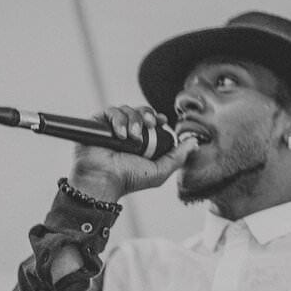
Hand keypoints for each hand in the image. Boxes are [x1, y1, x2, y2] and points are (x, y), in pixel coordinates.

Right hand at [69, 105, 197, 200]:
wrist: (104, 180)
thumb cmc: (129, 180)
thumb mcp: (160, 171)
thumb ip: (178, 157)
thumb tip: (194, 143)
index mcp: (141, 141)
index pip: (150, 120)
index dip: (156, 116)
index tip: (161, 120)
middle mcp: (126, 132)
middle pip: (140, 111)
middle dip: (147, 114)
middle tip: (150, 124)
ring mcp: (111, 128)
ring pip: (126, 109)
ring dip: (134, 120)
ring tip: (133, 137)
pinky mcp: (97, 124)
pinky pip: (110, 112)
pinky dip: (118, 120)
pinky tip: (121, 135)